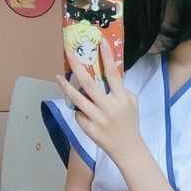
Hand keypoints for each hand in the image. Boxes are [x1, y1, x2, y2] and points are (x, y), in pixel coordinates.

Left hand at [56, 37, 139, 161]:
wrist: (127, 148)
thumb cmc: (129, 122)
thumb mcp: (132, 103)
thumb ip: (121, 89)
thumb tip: (106, 75)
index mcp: (121, 99)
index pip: (113, 74)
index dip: (107, 57)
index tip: (100, 42)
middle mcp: (109, 107)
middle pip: (89, 84)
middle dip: (78, 66)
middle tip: (69, 53)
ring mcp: (98, 119)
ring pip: (78, 99)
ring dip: (67, 87)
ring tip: (59, 77)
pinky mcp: (89, 129)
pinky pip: (79, 114)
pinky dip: (78, 109)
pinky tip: (80, 108)